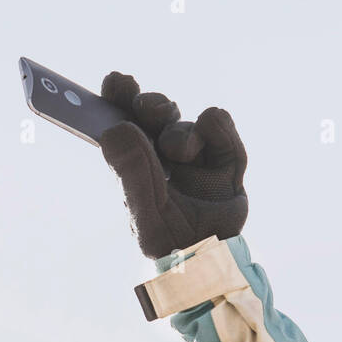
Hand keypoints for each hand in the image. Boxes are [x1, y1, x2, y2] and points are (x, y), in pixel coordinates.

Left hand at [98, 72, 247, 259]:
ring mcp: (196, 157)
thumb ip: (131, 172)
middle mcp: (163, 158)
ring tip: (178, 152)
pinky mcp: (226, 158)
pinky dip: (213, 126)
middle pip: (152, 114)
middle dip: (148, 104)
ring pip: (183, 120)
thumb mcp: (144, 213)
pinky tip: (203, 147)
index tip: (116, 80)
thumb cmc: (170, 244)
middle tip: (144, 105)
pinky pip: (217, 121)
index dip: (118, 99)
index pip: (123, 123)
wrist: (213, 260)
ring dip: (178, 130)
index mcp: (136, 167)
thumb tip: (116, 129)